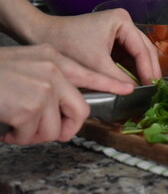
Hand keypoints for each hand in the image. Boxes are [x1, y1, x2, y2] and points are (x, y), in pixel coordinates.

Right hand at [0, 44, 133, 144]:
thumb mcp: (27, 64)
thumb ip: (50, 80)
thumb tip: (63, 105)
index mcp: (53, 59)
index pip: (90, 73)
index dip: (111, 83)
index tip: (127, 88)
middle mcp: (53, 70)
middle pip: (80, 109)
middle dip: (66, 127)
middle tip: (46, 130)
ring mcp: (43, 87)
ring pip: (55, 127)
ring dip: (35, 134)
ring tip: (16, 125)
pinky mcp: (30, 106)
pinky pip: (32, 135)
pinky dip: (17, 137)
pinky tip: (6, 127)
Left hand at [32, 9, 161, 84]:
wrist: (44, 36)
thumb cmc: (68, 44)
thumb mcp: (95, 64)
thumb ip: (118, 78)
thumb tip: (137, 91)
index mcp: (122, 21)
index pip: (141, 49)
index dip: (148, 69)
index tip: (152, 87)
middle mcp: (125, 23)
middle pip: (144, 49)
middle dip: (149, 69)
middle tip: (154, 88)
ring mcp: (120, 31)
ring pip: (139, 53)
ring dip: (143, 69)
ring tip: (148, 87)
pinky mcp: (114, 40)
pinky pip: (129, 56)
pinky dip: (133, 68)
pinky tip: (137, 81)